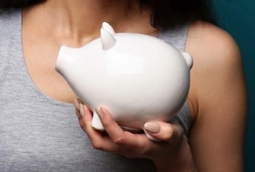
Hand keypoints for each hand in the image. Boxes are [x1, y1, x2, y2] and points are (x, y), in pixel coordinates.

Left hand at [74, 100, 195, 170]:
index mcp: (138, 145)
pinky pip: (97, 132)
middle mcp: (125, 147)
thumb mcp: (174, 135)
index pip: (119, 138)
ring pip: (95, 138)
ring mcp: (118, 145)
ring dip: (84, 121)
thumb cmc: (170, 141)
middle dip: (87, 125)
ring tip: (79, 102)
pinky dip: (89, 120)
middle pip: (99, 142)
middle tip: (82, 104)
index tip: (101, 107)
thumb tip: (151, 125)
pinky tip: (87, 105)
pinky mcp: (115, 139)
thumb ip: (167, 132)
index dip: (108, 124)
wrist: (168, 152)